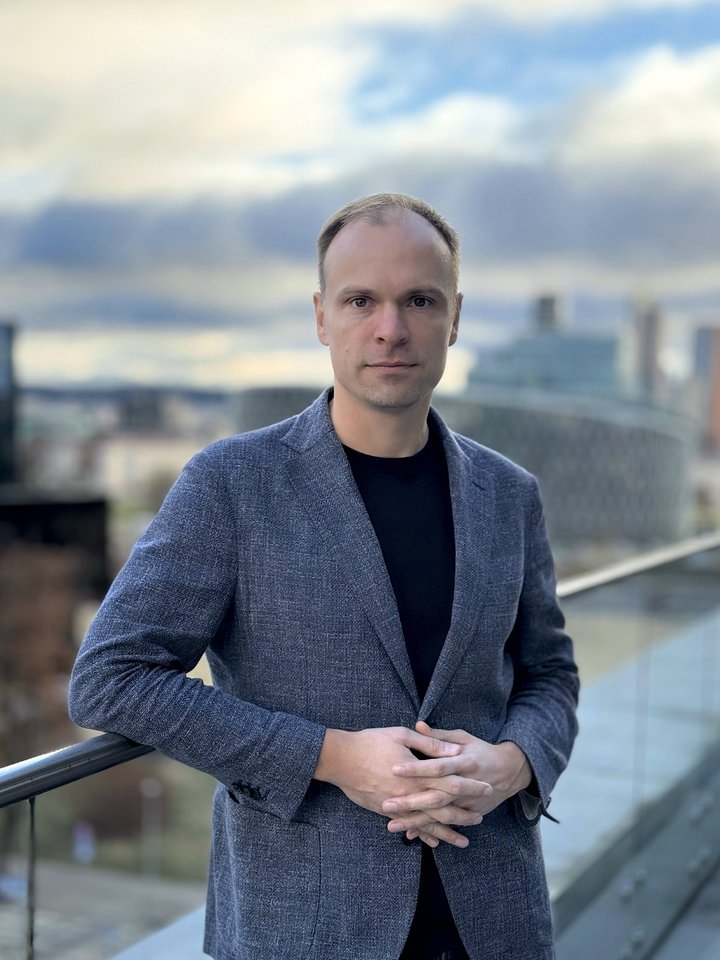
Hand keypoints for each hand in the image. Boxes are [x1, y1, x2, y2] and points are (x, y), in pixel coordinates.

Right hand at [313, 725, 471, 846]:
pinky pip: (409, 826)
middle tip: (481, 817)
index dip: (469, 785)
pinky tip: (434, 842)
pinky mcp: (386, 811)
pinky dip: (423, 834)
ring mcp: (397, 805)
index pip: (450, 782)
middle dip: (464, 813)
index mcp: (416, 774)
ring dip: (448, 831)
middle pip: (443, 808)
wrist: (339, 760)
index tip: (486, 786)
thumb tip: (453, 751)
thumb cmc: (370, 742)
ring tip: (464, 840)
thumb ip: (429, 744)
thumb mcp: (401, 735)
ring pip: (428, 823)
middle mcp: (409, 794)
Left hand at [381, 721, 531, 838]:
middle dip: (411, 802)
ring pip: (439, 815)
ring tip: (391, 825)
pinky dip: (429, 831)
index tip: (394, 769)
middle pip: (436, 796)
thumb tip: (417, 724)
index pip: (436, 766)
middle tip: (386, 804)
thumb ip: (438, 736)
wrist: (509, 771)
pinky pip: (446, 824)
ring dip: (415, 821)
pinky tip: (410, 834)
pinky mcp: (469, 813)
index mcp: (462, 762)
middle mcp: (465, 784)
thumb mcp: (462, 738)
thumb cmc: (481, 750)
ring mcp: (467, 802)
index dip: (416, 768)